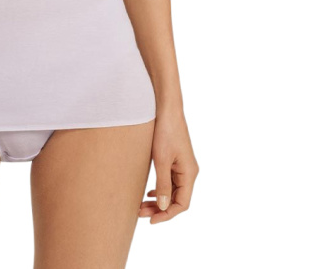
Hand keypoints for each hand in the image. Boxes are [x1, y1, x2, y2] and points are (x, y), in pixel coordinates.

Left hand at [138, 107, 197, 223]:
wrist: (166, 108)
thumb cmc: (165, 131)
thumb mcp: (161, 159)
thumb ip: (162, 184)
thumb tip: (163, 207)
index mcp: (189, 173)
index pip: (182, 204)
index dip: (167, 214)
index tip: (151, 220)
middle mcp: (189, 172)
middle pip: (176, 199)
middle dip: (160, 209)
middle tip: (139, 212)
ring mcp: (182, 166)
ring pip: (172, 191)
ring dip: (158, 200)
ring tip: (141, 205)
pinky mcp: (175, 159)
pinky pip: (170, 181)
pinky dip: (160, 189)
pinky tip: (149, 192)